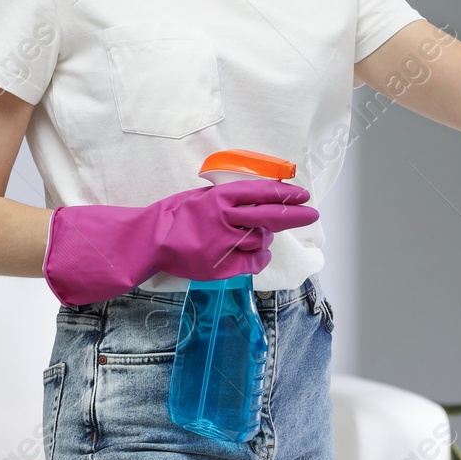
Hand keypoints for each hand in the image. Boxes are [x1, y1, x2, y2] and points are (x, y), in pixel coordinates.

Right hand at [42, 180, 318, 307]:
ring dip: (263, 238)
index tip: (303, 195)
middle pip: (270, 216)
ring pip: (261, 240)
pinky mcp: (222, 266)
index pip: (262, 193)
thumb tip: (261, 197)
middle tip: (312, 214)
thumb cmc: (174, 215)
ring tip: (252, 236)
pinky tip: (255, 254)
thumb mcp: (202, 197)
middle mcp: (225, 219)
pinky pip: (253, 262)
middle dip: (295, 215)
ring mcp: (224, 245)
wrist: (149, 241)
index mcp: (219, 198)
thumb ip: (229, 199)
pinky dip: (258, 258)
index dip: (286, 194)